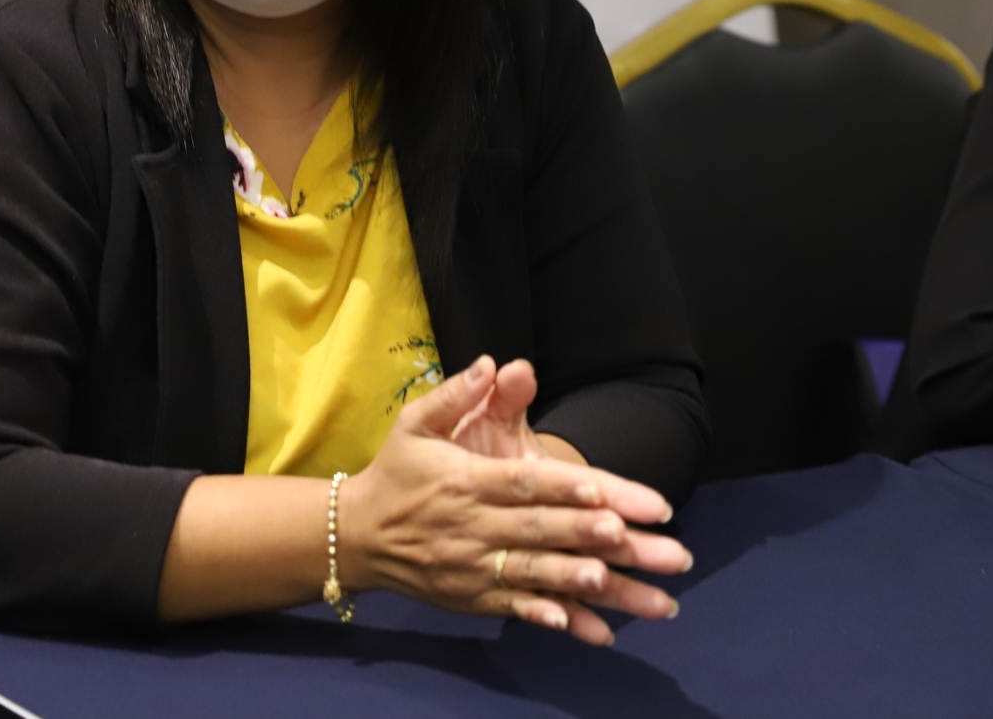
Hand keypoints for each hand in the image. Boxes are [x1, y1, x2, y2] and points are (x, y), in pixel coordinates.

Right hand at [339, 355, 692, 644]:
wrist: (357, 535)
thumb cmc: (396, 473)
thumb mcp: (414, 424)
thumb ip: (454, 395)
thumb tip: (492, 363)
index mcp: (463, 480)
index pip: (520, 482)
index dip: (561, 485)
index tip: (603, 489)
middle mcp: (471, 525)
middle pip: (537, 529)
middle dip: (587, 533)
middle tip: (635, 536)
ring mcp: (472, 567)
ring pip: (533, 573)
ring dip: (578, 580)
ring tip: (621, 583)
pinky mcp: (474, 598)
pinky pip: (518, 608)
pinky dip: (551, 618)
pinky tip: (590, 629)